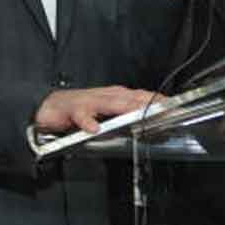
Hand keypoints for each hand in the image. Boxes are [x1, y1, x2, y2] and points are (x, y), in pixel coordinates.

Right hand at [33, 86, 155, 133]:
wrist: (49, 106)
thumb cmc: (80, 110)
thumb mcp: (106, 113)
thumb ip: (124, 117)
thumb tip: (148, 124)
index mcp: (115, 96)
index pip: (141, 96)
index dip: (157, 101)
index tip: (175, 107)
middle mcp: (105, 96)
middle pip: (130, 98)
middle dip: (147, 103)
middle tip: (164, 109)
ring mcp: (89, 101)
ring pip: (109, 103)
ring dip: (123, 107)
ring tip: (137, 114)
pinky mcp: (72, 109)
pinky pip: (81, 115)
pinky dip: (87, 121)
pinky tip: (94, 128)